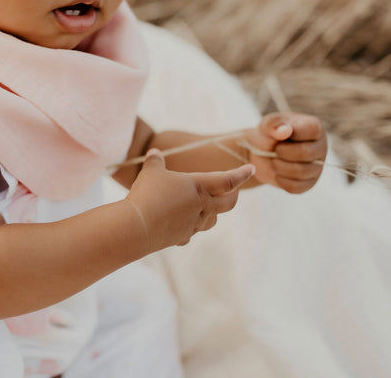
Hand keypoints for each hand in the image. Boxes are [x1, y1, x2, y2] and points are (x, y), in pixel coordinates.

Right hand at [125, 150, 254, 252]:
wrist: (139, 227)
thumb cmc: (148, 195)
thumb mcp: (151, 172)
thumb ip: (155, 161)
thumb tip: (155, 153)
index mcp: (200, 187)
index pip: (227, 180)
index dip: (241, 174)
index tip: (251, 169)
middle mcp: (202, 207)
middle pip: (227, 203)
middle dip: (232, 195)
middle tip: (234, 190)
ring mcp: (193, 225)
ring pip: (212, 220)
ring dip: (213, 213)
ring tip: (207, 207)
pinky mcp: (181, 237)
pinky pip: (190, 232)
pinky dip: (188, 228)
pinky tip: (180, 225)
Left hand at [244, 112, 326, 193]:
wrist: (261, 153)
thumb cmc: (268, 135)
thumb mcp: (267, 125)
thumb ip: (274, 124)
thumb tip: (285, 130)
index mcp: (315, 128)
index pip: (312, 130)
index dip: (294, 134)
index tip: (279, 136)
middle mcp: (320, 147)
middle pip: (306, 153)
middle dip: (283, 152)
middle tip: (274, 150)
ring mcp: (317, 167)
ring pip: (301, 172)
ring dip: (279, 167)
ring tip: (273, 160)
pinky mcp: (308, 183)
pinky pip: (296, 187)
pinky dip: (281, 180)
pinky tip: (277, 173)